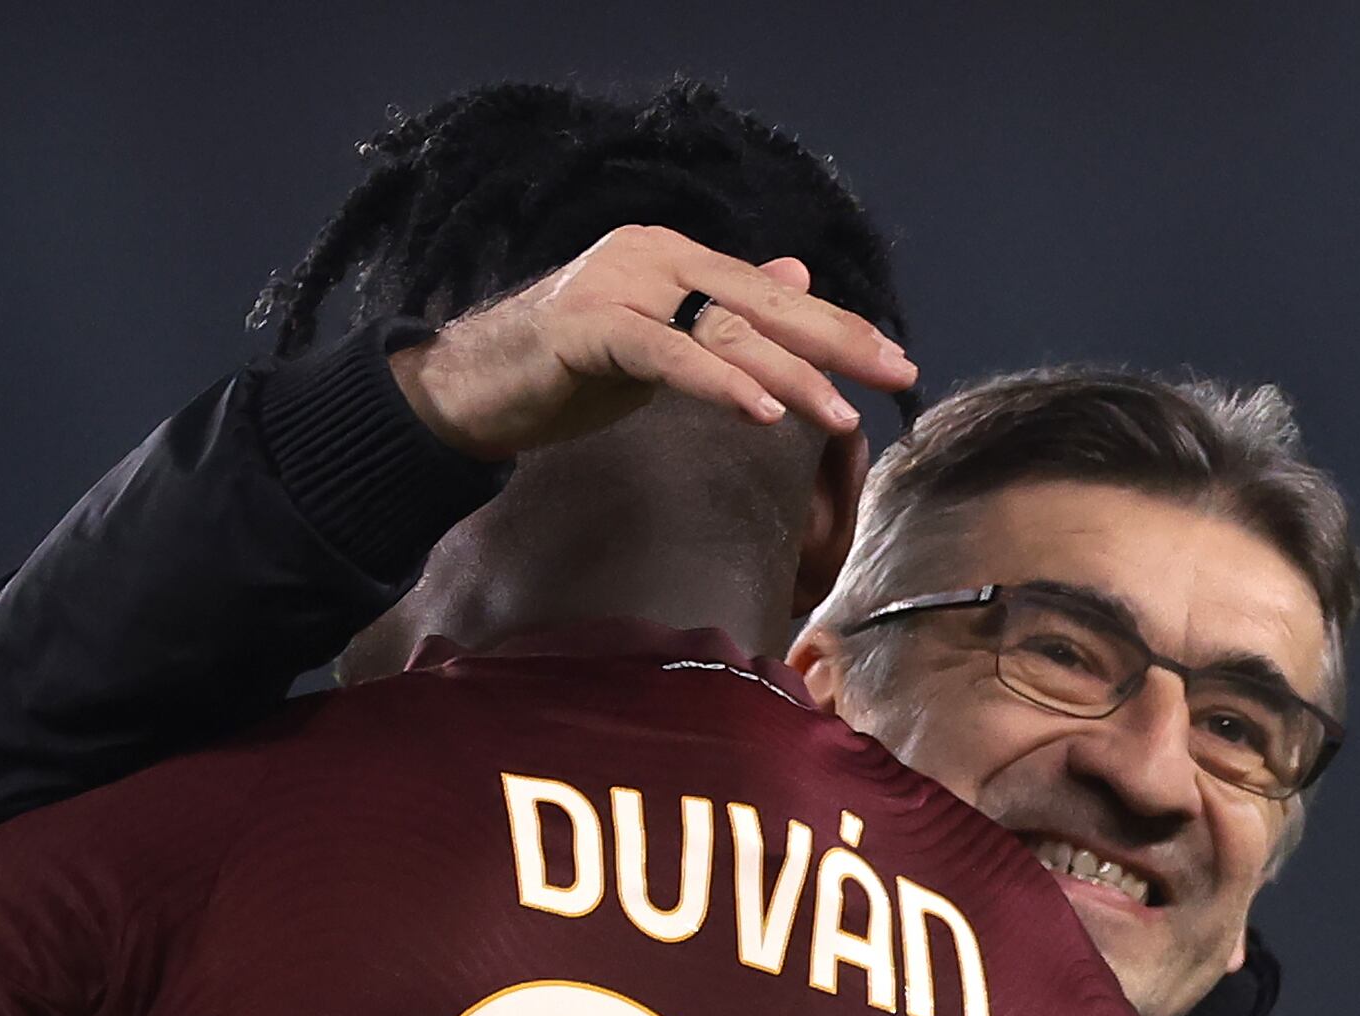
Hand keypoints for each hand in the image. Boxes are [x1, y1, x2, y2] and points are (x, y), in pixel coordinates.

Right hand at [386, 225, 916, 463]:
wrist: (463, 386)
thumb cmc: (558, 371)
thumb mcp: (656, 341)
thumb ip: (719, 316)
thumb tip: (795, 278)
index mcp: (672, 257)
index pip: (767, 293)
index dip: (832, 325)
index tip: (889, 360)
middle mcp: (652, 257)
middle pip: (760, 302)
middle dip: (834, 341)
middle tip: (895, 375)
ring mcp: (618, 286)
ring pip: (722, 331)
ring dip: (788, 375)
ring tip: (839, 414)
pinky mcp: (587, 327)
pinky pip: (668, 356)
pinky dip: (719, 384)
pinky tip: (763, 411)